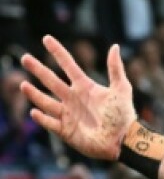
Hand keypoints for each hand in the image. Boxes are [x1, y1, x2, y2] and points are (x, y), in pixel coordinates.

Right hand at [20, 38, 136, 160]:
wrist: (124, 140)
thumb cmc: (124, 115)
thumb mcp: (121, 89)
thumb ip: (116, 69)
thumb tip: (115, 47)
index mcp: (85, 87)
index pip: (68, 66)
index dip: (58, 52)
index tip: (47, 38)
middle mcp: (73, 98)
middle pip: (51, 81)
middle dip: (38, 70)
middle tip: (25, 58)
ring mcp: (68, 114)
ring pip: (46, 102)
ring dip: (35, 94)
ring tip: (24, 85)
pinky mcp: (66, 130)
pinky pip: (50, 123)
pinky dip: (42, 118)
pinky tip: (35, 112)